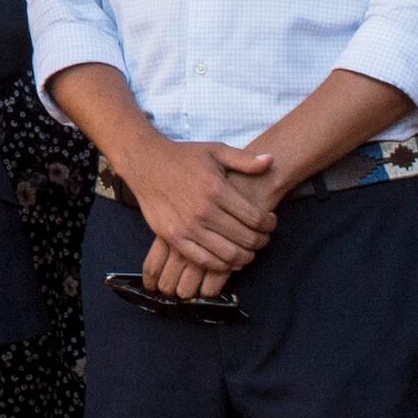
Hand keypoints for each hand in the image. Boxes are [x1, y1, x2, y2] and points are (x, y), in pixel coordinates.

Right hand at [118, 128, 280, 289]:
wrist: (146, 164)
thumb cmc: (183, 157)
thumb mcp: (216, 151)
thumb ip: (245, 159)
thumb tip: (271, 160)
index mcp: (217, 189)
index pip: (255, 218)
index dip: (269, 224)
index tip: (271, 223)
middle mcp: (203, 211)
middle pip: (245, 239)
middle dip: (261, 241)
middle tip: (263, 239)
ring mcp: (187, 227)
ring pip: (227, 254)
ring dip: (245, 257)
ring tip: (249, 251)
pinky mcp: (174, 238)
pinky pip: (204, 260)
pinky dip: (221, 265)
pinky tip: (228, 260)